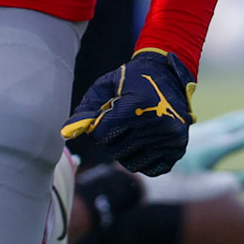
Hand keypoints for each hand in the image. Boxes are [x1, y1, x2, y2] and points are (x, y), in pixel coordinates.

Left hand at [61, 48, 194, 175]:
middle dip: (111, 139)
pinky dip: (143, 160)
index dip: (99, 127)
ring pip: (132, 163)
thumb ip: (87, 109)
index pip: (102, 134)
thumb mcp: (106, 86)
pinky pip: (151, 168)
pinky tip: (144, 142)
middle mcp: (156, 122)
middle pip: (116, 150)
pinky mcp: (178, 147)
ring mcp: (170, 137)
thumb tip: (65, 133)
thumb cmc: (131, 79)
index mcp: (137, 105)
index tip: (106, 116)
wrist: (168, 74)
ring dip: (126, 151)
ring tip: (132, 131)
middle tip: (120, 122)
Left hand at [171, 102, 243, 188]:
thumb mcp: (203, 189)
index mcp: (216, 146)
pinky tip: (241, 121)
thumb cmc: (170, 184)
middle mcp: (211, 134)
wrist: (137, 171)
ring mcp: (202, 131)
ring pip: (235, 119)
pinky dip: (240, 118)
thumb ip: (231, 183)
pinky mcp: (194, 134)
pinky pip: (225, 121)